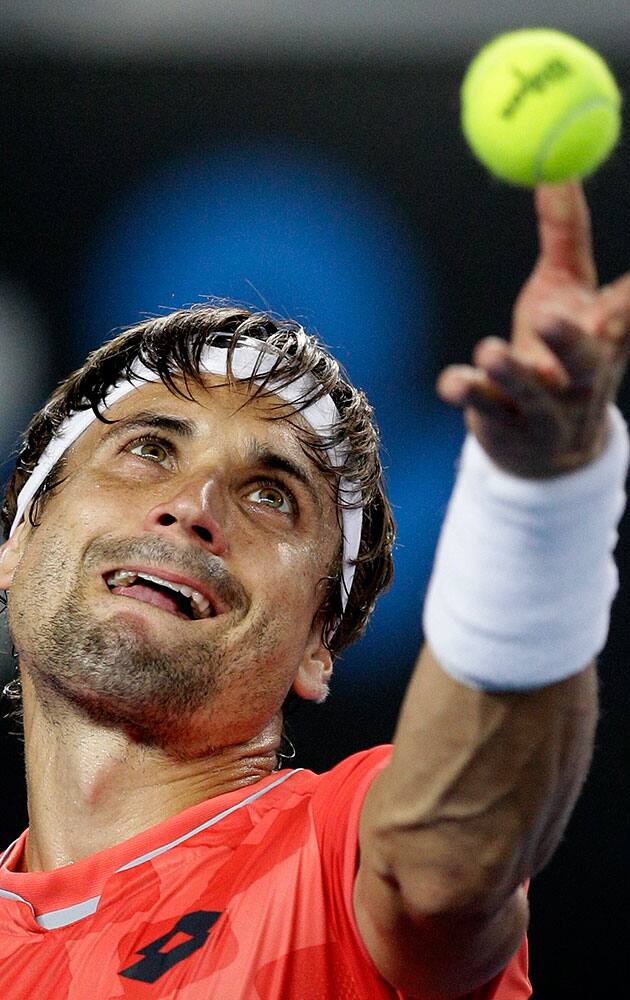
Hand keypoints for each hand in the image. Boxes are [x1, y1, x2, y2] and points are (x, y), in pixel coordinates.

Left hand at [438, 182, 629, 477]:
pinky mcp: (509, 428)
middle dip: (570, 341)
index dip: (627, 302)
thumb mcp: (565, 289)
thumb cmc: (557, 350)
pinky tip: (450, 383)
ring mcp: (545, 408)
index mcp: (604, 337)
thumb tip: (555, 168)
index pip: (625, 313)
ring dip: (511, 372)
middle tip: (549, 317)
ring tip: (490, 349)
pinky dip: (469, 395)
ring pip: (531, 392)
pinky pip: (487, 410)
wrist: (548, 444)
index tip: (616, 300)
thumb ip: (564, 233)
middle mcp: (581, 376)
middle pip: (584, 359)